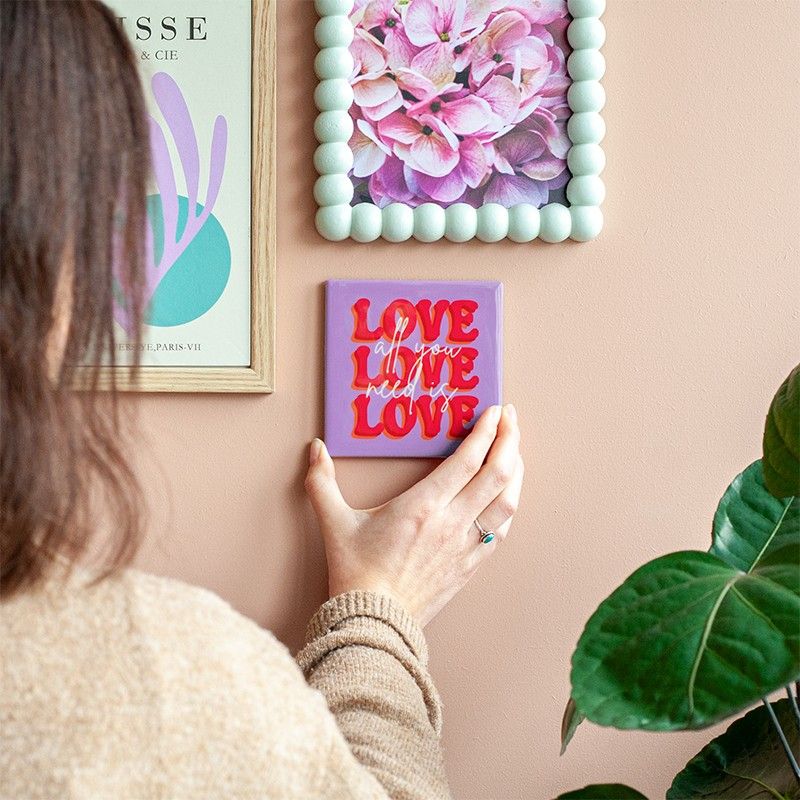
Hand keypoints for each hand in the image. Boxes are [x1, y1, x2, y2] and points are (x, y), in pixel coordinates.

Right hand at [304, 404, 523, 625]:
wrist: (374, 625)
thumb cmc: (356, 574)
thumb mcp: (334, 524)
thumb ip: (322, 482)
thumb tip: (315, 449)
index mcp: (423, 507)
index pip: (467, 460)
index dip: (486, 432)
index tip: (493, 410)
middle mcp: (451, 523)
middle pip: (496, 474)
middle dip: (509, 440)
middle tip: (511, 418)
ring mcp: (465, 546)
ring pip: (507, 502)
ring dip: (516, 471)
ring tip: (515, 450)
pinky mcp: (470, 565)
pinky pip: (501, 530)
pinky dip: (509, 505)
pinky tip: (508, 495)